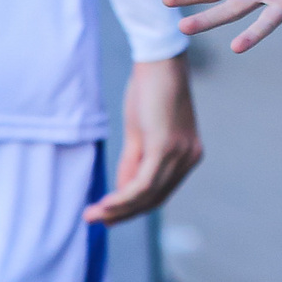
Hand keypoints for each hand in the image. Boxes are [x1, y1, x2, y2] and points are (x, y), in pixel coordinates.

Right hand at [88, 56, 201, 223]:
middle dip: (124, 213)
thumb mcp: (140, 133)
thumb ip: (134, 163)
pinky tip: (104, 205)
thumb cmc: (149, 91)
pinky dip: (123, 198)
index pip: (161, 192)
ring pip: (148, 195)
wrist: (158, 61)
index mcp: (189, 154)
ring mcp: (181, 154)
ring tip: (92, 215)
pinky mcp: (166, 147)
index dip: (135, 208)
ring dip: (118, 209)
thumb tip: (122, 191)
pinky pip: (144, 184)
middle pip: (155, 198)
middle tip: (95, 220)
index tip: (109, 216)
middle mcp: (190, 157)